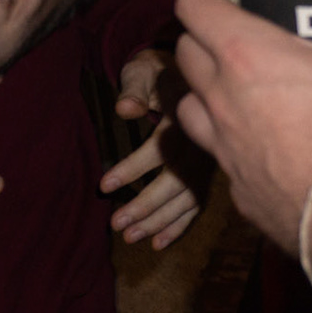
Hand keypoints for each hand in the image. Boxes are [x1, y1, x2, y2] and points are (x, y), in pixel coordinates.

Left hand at [102, 48, 200, 248]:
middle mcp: (200, 143)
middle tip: (116, 223)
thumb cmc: (158, 70)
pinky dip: (180, 225)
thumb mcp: (144, 70)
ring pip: (187, 198)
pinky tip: (159, 242)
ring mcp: (207, 160)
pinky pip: (197, 203)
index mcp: (185, 117)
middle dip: (146, 205)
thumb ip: (134, 88)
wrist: (190, 70)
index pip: (160, 149)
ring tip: (130, 236)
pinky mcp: (207, 171)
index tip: (103, 185)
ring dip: (160, 221)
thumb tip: (123, 109)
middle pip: (176, 182)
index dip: (133, 169)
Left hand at [173, 0, 311, 247]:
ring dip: (204, 94)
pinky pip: (218, 158)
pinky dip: (229, 146)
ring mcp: (225, 149)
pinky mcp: (238, 192)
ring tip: (234, 90)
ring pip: (188, 107)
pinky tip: (260, 145)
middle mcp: (222, 99)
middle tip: (234, 37)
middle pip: (185, 53)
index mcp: (247, 57)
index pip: (193, 6)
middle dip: (202, 39)